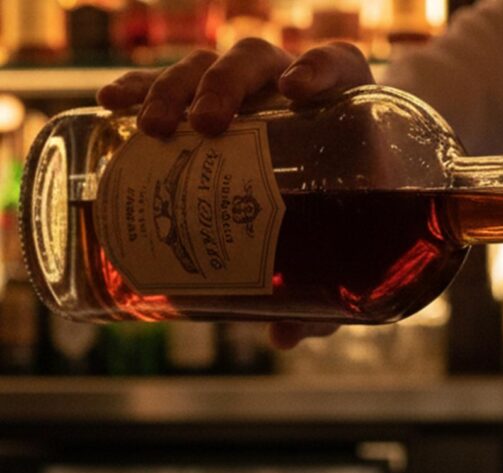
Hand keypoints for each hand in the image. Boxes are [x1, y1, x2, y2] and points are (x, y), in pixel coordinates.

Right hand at [97, 38, 370, 346]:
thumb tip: (283, 337)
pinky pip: (169, 81)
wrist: (337, 184)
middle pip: (256, 62)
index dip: (316, 68)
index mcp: (344, 104)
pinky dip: (140, 87)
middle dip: (226, 85)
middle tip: (208, 124)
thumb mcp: (341, 251)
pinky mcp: (206, 99)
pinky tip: (113, 104)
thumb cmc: (346, 217)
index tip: (297, 90)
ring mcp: (246, 88)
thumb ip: (324, 293)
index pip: (335, 65)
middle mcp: (291, 85)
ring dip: (176, 87)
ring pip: (206, 65)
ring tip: (155, 126)